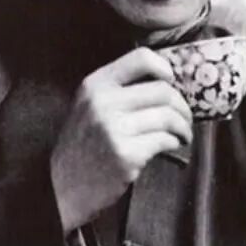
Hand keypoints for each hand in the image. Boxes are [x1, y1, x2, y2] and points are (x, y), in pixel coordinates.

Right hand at [50, 47, 192, 234]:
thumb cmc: (82, 143)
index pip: (141, 58)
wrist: (61, 186)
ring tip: (182, 133)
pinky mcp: (126, 155)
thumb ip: (118, 88)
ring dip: (183, 126)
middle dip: (182, 105)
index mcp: (95, 84)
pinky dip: (174, 142)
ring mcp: (115, 129)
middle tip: (184, 117)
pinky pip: (164, 140)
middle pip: (163, 91)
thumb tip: (164, 80)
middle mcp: (104, 102)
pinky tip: (171, 145)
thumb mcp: (89, 104)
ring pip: (168, 116)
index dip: (164, 67)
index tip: (171, 82)